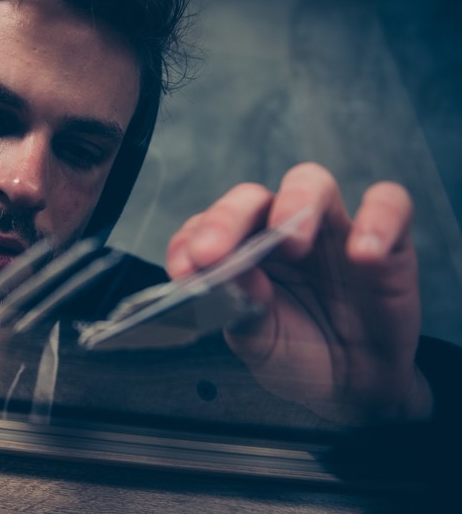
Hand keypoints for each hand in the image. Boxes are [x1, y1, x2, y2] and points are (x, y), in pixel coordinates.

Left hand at [165, 162, 432, 423]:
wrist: (353, 388)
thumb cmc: (297, 354)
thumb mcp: (260, 342)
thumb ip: (241, 310)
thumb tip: (225, 274)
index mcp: (239, 250)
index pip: (208, 225)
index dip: (191, 239)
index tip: (183, 268)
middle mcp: (279, 230)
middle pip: (251, 198)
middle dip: (227, 218)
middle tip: (214, 252)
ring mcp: (331, 229)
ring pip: (312, 183)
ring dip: (295, 204)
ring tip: (291, 243)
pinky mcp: (385, 240)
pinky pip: (389, 205)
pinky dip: (378, 221)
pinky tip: (363, 255)